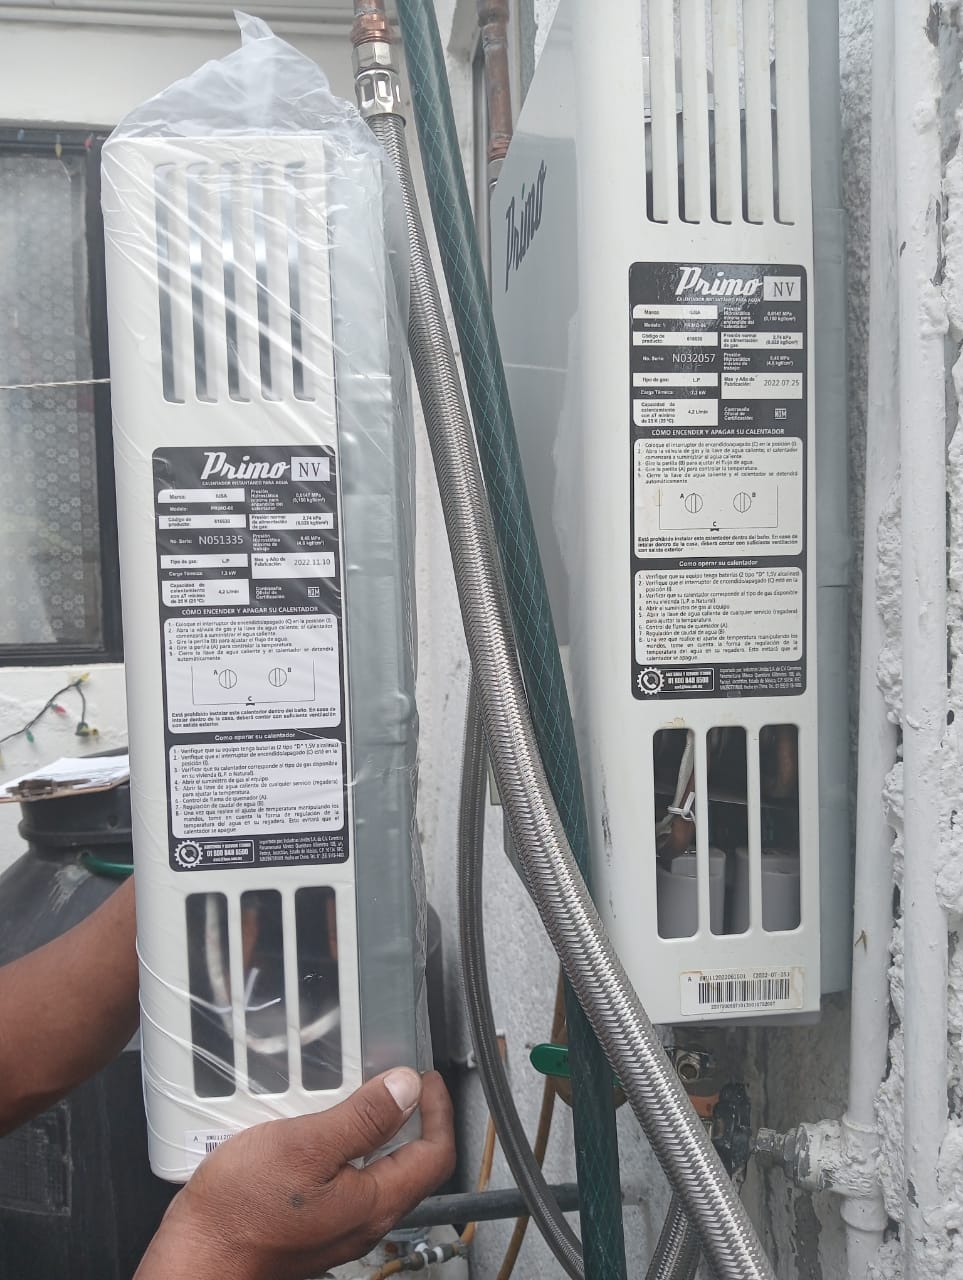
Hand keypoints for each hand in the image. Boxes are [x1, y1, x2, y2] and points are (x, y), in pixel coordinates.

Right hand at [136, 1069, 454, 1279]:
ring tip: (360, 1094)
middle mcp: (363, 1221)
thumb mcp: (306, 1145)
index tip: (428, 1077)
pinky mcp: (311, 1225)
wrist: (195, 1259)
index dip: (438, 1110)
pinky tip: (319, 1128)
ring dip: (375, 1130)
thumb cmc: (240, 1213)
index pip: (435, 1155)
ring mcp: (338, 1226)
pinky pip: (344, 1181)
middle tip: (400, 1081)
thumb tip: (407, 1088)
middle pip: (410, 1165)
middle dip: (411, 1117)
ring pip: (375, 1171)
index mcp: (374, 1203)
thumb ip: (363, 1118)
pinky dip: (344, 1147)